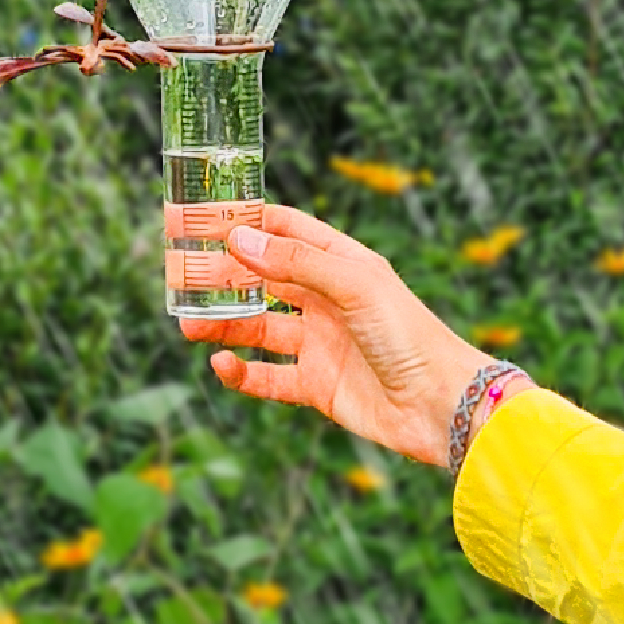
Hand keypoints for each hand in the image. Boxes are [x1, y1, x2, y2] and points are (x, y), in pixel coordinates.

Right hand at [180, 204, 489, 465]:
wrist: (442, 405)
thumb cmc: (410, 334)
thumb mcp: (354, 285)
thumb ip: (295, 262)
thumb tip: (239, 239)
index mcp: (343, 264)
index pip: (287, 231)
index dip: (248, 224)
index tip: (203, 218)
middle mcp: (328, 300)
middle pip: (264, 280)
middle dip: (225, 277)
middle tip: (182, 275)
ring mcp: (321, 344)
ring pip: (258, 328)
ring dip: (224, 325)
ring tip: (190, 324)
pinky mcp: (316, 386)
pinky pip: (267, 376)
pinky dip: (240, 372)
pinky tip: (221, 364)